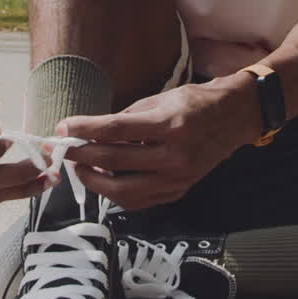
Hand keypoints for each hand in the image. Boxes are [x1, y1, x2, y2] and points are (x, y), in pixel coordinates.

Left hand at [59, 74, 259, 209]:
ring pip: (123, 190)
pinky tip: (104, 180)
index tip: (63, 127)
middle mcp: (175, 155)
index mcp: (169, 125)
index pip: (115, 130)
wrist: (234, 118)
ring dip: (94, 180)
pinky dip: (116, 193)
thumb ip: (128, 116)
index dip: (84, 130)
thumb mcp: (162, 98)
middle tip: (64, 149)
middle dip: (82, 156)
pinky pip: (139, 200)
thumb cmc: (196, 102)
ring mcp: (178, 178)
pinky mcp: (179, 191)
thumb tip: (94, 129)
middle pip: (114, 162)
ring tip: (81, 168)